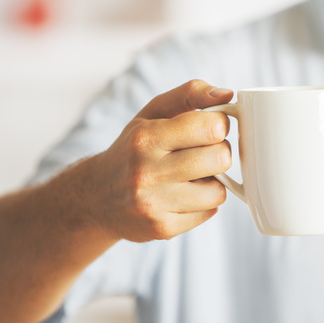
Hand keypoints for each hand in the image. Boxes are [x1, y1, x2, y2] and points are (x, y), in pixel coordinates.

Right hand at [85, 80, 233, 241]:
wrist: (95, 197)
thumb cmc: (134, 148)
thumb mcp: (153, 112)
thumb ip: (190, 93)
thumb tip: (228, 93)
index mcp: (146, 137)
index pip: (212, 126)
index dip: (219, 124)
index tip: (208, 128)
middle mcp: (146, 172)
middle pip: (221, 158)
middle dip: (219, 153)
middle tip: (201, 153)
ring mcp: (153, 204)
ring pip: (219, 191)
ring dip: (212, 182)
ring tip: (190, 176)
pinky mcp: (162, 229)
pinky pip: (209, 213)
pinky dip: (202, 203)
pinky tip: (182, 196)